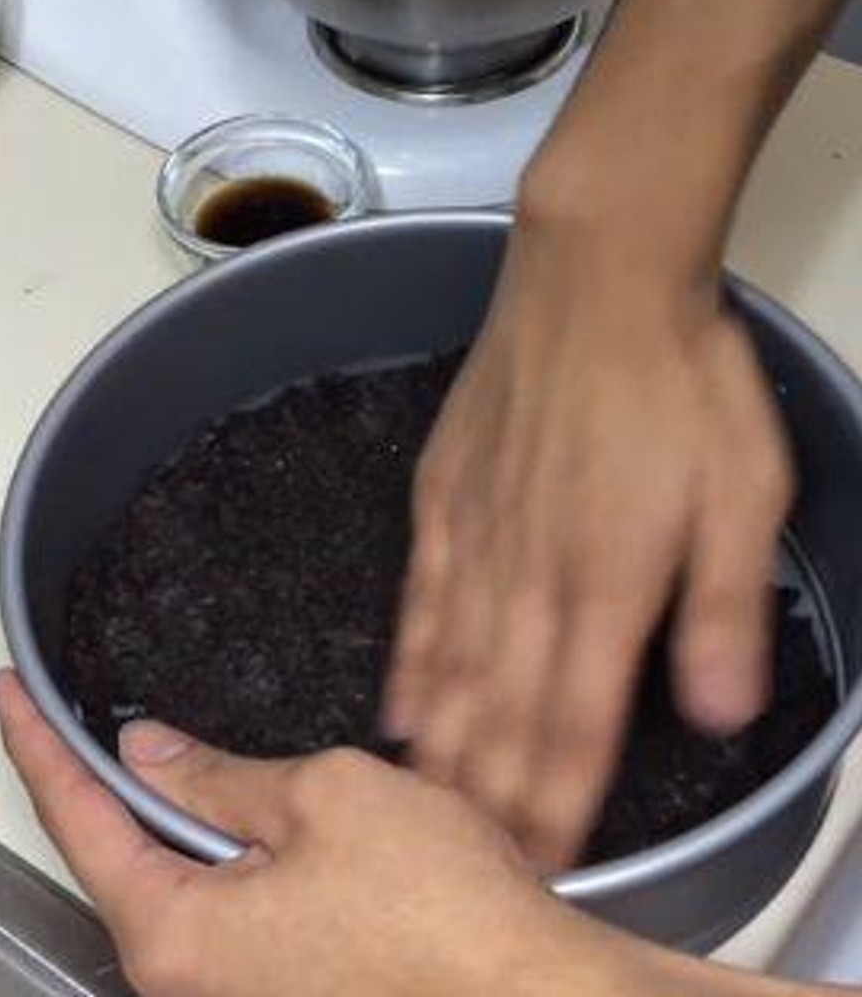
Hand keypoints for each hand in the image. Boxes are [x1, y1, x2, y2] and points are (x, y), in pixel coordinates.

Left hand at [0, 669, 651, 996]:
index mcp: (177, 936)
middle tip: (75, 714)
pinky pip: (229, 913)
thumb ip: (218, 778)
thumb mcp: (323, 800)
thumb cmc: (447, 919)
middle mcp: (194, 984)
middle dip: (102, 782)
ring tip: (173, 756)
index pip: (75, 818)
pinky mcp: (288, 994)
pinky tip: (252, 819)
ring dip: (175, 819)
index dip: (36, 742)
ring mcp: (241, 996)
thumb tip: (150, 757)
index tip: (9, 695)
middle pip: (121, 858)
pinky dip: (225, 856)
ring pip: (179, 885)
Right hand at [385, 214, 793, 868]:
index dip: (559, 806)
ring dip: (443, 750)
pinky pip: (419, 603)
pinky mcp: (443, 503)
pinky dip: (409, 664)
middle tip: (471, 864)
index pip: (576, 726)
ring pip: (451, 670)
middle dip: (491, 799)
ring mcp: (475, 541)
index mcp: (606, 585)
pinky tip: (399, 708)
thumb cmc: (681, 380)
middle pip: (503, 713)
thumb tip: (716, 714)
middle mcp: (528, 578)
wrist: (595, 277)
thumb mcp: (746, 492)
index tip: (543, 867)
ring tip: (424, 814)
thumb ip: (720, 611)